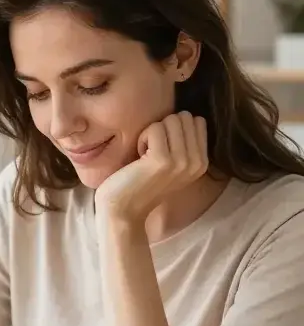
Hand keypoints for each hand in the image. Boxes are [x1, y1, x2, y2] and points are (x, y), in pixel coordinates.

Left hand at [94, 112, 208, 224]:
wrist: (123, 211)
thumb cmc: (140, 182)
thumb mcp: (172, 164)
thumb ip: (183, 142)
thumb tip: (186, 114)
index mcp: (202, 162)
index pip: (196, 120)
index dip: (173, 129)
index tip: (162, 150)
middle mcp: (197, 162)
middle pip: (183, 117)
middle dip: (163, 128)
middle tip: (152, 152)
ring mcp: (182, 161)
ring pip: (170, 120)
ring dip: (152, 133)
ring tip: (145, 156)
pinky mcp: (163, 160)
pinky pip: (154, 128)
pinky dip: (142, 138)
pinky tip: (139, 159)